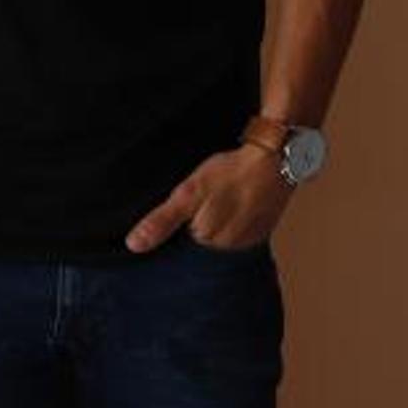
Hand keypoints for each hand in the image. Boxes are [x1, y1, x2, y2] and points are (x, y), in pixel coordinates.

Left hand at [124, 143, 293, 254]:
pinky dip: (237, 214)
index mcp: (208, 239)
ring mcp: (248, 239)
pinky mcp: (262, 229)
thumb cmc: (230, 174)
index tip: (190, 199)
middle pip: (202, 235)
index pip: (183, 236)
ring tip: (224, 193)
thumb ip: (161, 221)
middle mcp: (229, 247)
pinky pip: (240, 227)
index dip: (183, 215)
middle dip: (201, 216)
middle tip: (208, 192)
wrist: (274, 161)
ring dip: (220, 215)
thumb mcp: (188, 193)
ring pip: (222, 231)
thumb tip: (133, 245)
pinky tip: (238, 198)